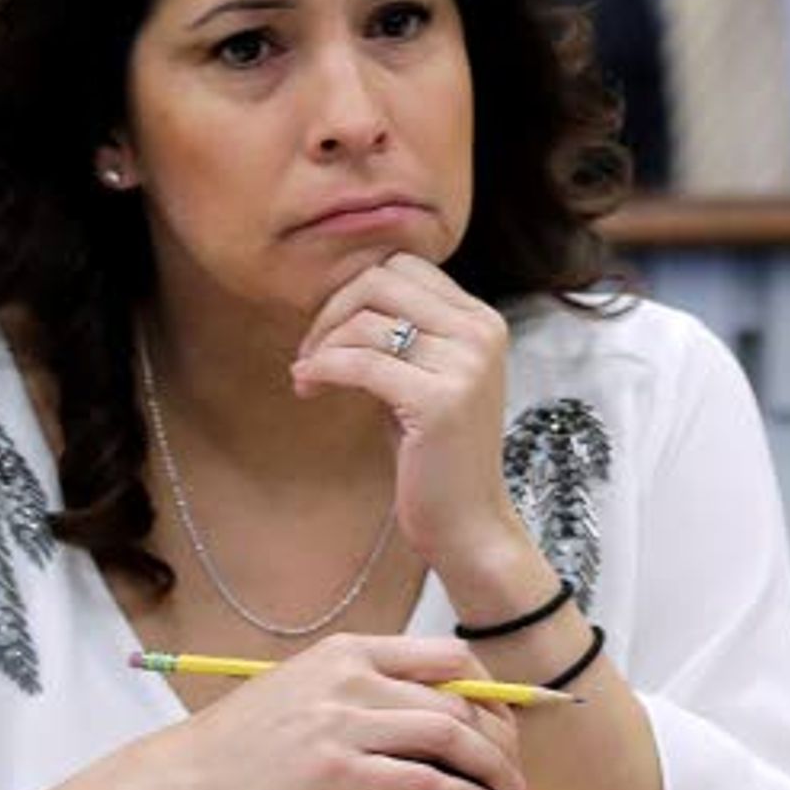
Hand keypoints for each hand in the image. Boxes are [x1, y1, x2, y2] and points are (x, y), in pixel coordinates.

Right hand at [137, 631, 519, 789]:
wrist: (186, 775)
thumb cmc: (247, 740)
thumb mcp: (309, 688)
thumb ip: (366, 689)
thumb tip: (433, 712)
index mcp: (349, 650)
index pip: (446, 655)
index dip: (490, 687)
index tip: (507, 716)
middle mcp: (351, 677)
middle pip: (457, 697)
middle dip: (500, 733)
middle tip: (514, 762)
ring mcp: (343, 723)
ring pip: (448, 735)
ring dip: (490, 766)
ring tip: (507, 789)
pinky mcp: (336, 772)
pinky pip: (420, 781)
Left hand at [289, 255, 532, 593]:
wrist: (469, 524)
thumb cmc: (436, 453)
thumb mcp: (426, 376)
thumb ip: (403, 331)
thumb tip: (340, 295)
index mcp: (482, 320)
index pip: (404, 265)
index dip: (354, 291)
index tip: (330, 330)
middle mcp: (482, 332)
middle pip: (382, 279)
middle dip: (332, 309)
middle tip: (310, 351)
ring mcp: (466, 365)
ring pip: (366, 321)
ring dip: (322, 345)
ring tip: (308, 376)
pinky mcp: (440, 400)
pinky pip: (361, 363)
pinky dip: (323, 369)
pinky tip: (307, 386)